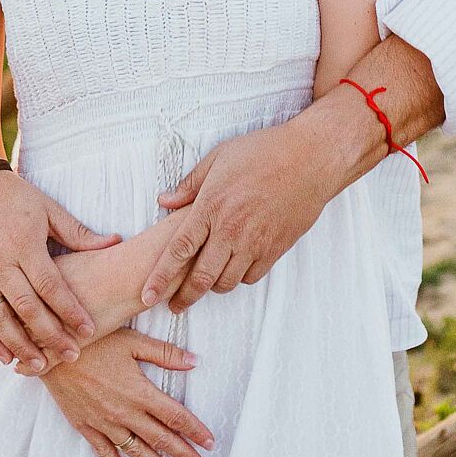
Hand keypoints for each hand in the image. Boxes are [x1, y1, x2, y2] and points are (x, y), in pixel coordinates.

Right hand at [0, 171, 120, 372]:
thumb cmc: (14, 196)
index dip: (70, 310)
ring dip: (18, 346)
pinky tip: (4, 356)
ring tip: (37, 364)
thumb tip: (114, 242)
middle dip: (50, 335)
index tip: (88, 329)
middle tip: (72, 355)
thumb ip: (78, 233)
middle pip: (27, 308)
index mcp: (24, 245)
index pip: (50, 285)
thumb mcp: (48, 209)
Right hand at [36, 330, 215, 456]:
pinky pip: (103, 449)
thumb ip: (164, 353)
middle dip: (182, 453)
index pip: (175, 416)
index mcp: (139, 392)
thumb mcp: (132, 341)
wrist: (53, 352)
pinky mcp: (85, 425)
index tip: (209, 442)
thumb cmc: (95, 340)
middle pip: (160, 438)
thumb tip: (194, 361)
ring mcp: (104, 422)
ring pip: (135, 450)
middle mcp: (124, 412)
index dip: (194, 430)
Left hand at [141, 120, 335, 313]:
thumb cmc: (263, 151)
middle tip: (174, 305)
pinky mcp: (275, 249)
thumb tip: (164, 202)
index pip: (178, 250)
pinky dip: (239, 278)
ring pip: (226, 282)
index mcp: (211, 206)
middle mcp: (230, 229)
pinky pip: (251, 277)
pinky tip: (235, 268)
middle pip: (200, 277)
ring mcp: (254, 242)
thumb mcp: (220, 157)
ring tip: (206, 282)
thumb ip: (190, 184)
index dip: (160, 277)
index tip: (146, 296)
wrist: (309, 159)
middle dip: (183, 297)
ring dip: (212, 287)